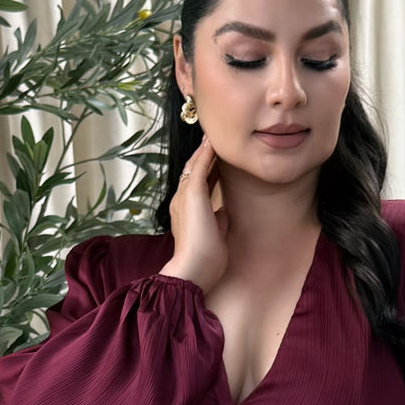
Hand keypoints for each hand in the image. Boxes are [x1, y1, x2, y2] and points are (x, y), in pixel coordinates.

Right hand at [161, 133, 230, 294]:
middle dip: (202, 155)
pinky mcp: (191, 193)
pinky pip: (198, 167)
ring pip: (193, 166)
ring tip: (212, 134)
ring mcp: (183, 196)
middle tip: (211, 138)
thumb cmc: (205, 260)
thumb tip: (224, 213)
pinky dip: (206, 154)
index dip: (206, 170)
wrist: (194, 270)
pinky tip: (213, 142)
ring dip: (204, 150)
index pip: (197, 185)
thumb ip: (217, 222)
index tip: (215, 159)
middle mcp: (180, 200)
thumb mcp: (214, 236)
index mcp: (186, 211)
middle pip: (192, 171)